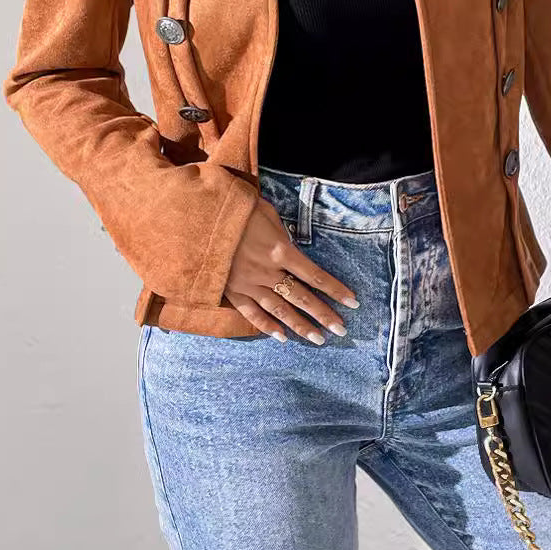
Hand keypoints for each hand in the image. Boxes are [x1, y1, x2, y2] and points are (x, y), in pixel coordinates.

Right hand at [222, 196, 360, 344]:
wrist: (197, 218)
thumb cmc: (235, 209)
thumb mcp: (266, 213)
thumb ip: (282, 234)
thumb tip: (293, 248)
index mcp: (279, 250)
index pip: (314, 275)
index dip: (335, 289)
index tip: (353, 302)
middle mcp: (267, 272)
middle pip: (301, 297)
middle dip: (323, 314)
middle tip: (341, 329)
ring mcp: (248, 284)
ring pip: (279, 310)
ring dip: (300, 326)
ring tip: (318, 339)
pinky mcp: (231, 291)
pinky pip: (252, 313)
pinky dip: (267, 327)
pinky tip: (281, 337)